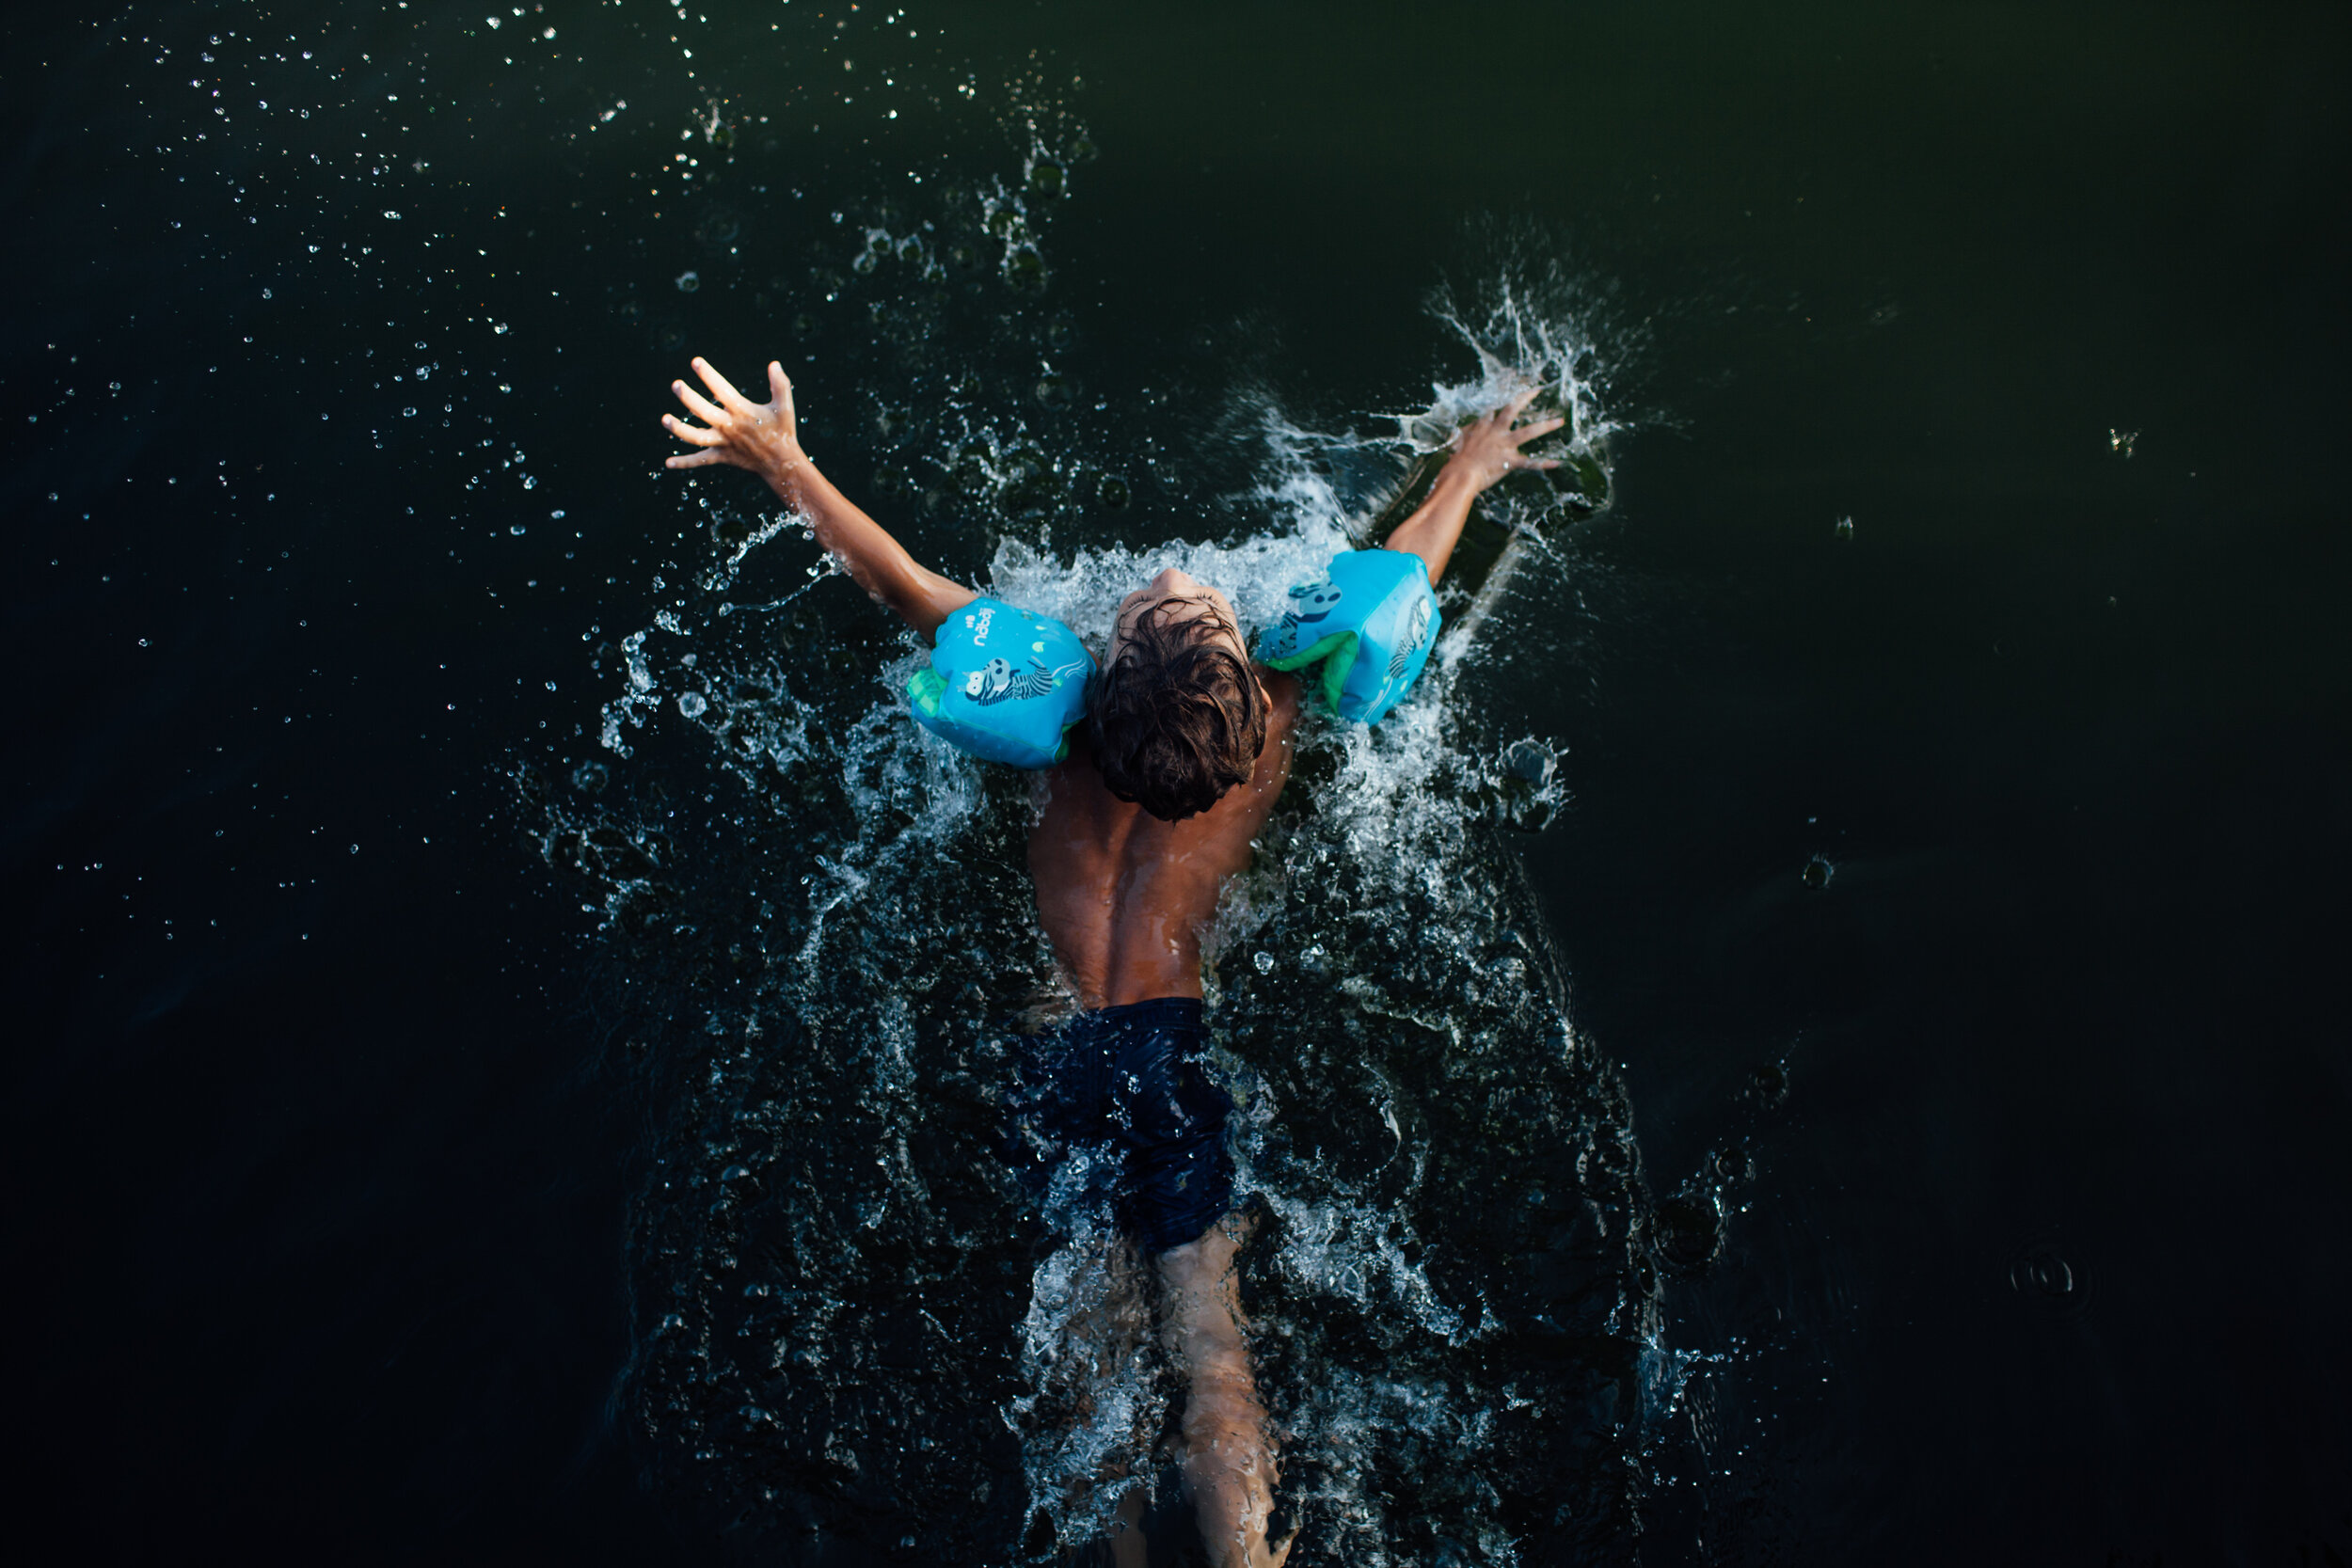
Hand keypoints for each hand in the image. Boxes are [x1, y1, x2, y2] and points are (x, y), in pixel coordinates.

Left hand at [661, 356, 805, 485]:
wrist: (782, 463)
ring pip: (696, 437)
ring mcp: (724, 443)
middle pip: (704, 411)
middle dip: (688, 398)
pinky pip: (700, 460)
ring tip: (664, 420)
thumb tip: (774, 363)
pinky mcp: (722, 456)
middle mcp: (730, 427)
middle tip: (676, 385)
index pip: (722, 390)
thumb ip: (780, 384)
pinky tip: (668, 463)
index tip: (695, 362)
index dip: (708, 375)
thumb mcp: (785, 406)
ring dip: (679, 429)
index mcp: (743, 411)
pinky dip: (684, 462)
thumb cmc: (783, 432)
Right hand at [1439, 386, 1564, 494]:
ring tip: (1559, 421)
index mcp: (1482, 426)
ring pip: (1529, 431)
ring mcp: (1504, 445)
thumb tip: (1460, 434)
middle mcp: (1496, 431)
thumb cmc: (1455, 461)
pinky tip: (1557, 462)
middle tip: (1538, 389)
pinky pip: (1529, 462)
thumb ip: (1463, 436)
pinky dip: (1543, 463)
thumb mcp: (1456, 443)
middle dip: (1526, 397)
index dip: (1502, 393)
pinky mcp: (1509, 461)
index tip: (1510, 381)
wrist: (1459, 474)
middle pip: (1513, 409)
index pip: (1493, 406)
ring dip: (1546, 425)